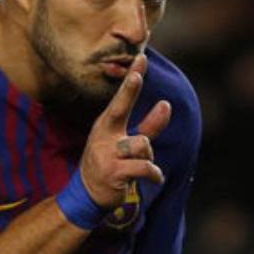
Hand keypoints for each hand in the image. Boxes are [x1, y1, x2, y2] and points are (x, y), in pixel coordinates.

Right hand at [80, 54, 171, 207]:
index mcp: (106, 125)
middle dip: (128, 91)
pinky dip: (154, 173)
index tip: (141, 59)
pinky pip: (144, 167)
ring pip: (142, 144)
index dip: (131, 80)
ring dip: (149, 156)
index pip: (120, 99)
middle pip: (121, 110)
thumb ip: (149, 125)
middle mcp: (103, 135)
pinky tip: (155, 178)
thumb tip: (166, 104)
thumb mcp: (126, 142)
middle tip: (136, 76)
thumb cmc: (110, 162)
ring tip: (142, 165)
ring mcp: (106, 154)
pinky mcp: (113, 173)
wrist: (88, 194)